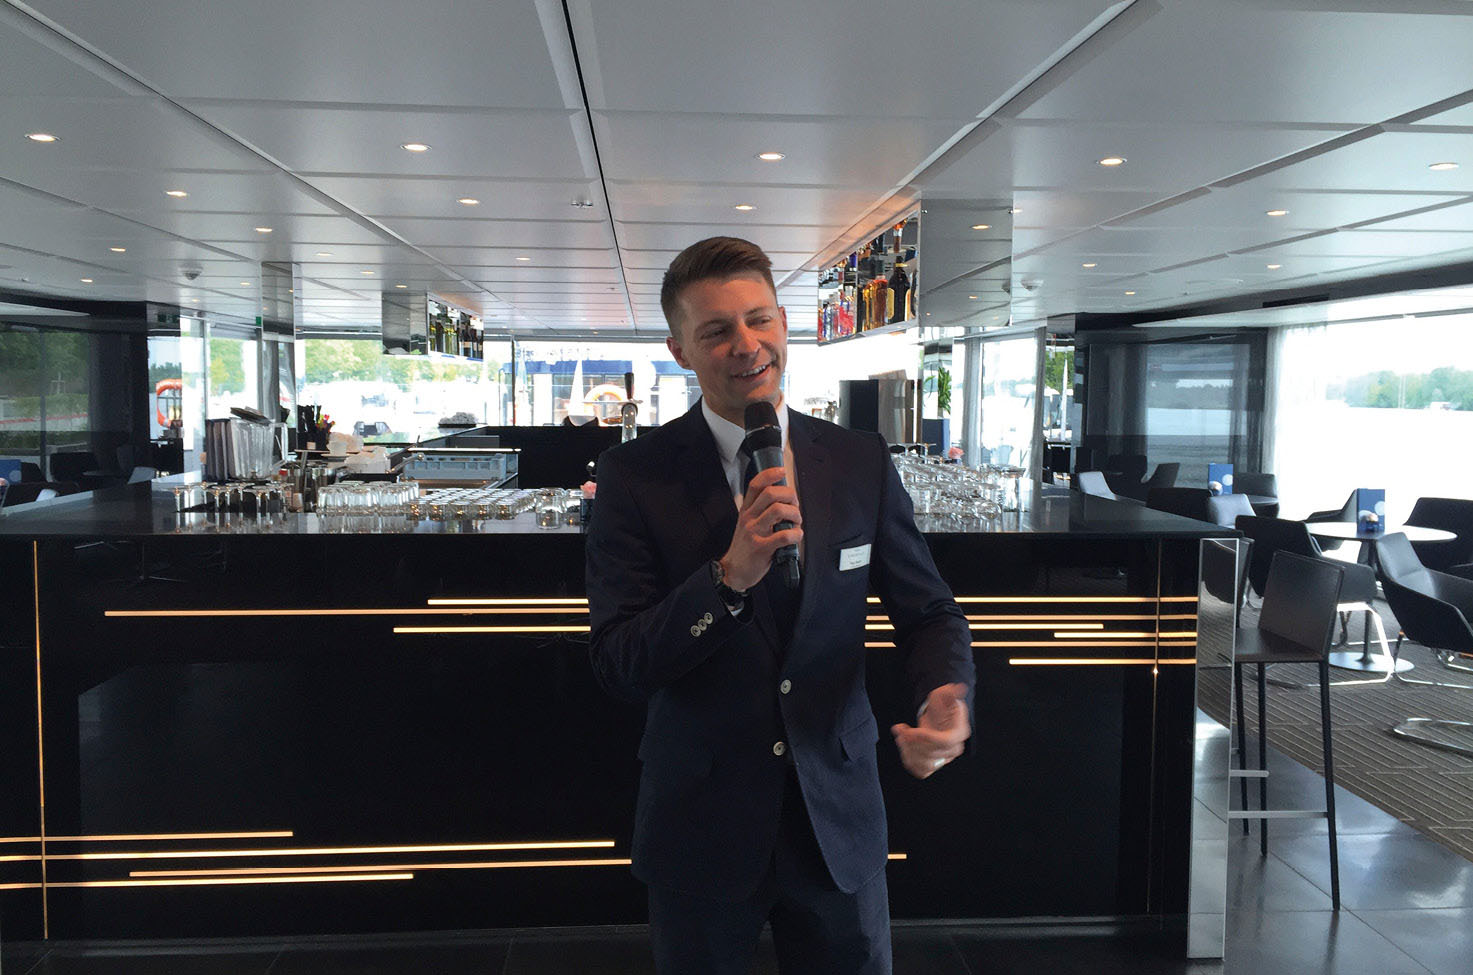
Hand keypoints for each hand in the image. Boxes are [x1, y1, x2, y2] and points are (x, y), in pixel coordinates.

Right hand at [719, 466, 802, 591]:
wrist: (734, 570)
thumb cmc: (745, 547)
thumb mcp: (747, 524)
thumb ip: (761, 511)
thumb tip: (783, 500)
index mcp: (746, 510)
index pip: (755, 485)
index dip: (769, 474)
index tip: (781, 471)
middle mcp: (749, 518)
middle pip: (771, 494)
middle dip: (790, 496)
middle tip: (794, 506)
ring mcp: (755, 532)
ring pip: (779, 510)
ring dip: (795, 514)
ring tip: (796, 522)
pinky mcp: (762, 548)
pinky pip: (784, 535)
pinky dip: (796, 534)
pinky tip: (796, 536)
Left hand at [891, 683, 969, 779]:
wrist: (938, 716)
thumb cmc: (942, 705)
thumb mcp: (945, 694)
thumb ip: (951, 692)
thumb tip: (959, 688)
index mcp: (959, 732)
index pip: (945, 742)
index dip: (926, 738)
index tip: (910, 731)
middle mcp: (954, 749)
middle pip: (932, 754)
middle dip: (912, 742)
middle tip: (901, 730)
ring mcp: (944, 759)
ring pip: (925, 765)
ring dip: (908, 751)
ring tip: (900, 736)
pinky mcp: (933, 764)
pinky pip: (920, 771)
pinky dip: (908, 760)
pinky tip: (903, 745)